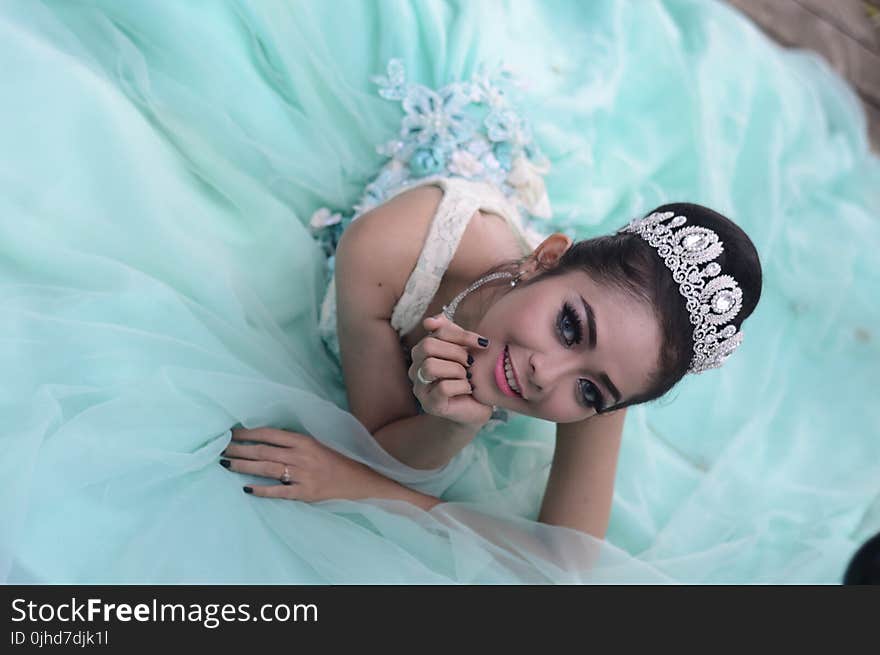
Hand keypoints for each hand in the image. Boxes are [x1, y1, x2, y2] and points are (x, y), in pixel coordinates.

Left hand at [221, 427, 386, 501]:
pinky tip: (246, 488)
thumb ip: (291, 442)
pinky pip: (279, 491)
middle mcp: (302, 456)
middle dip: (239, 449)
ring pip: (267, 469)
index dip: (248, 433)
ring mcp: (303, 475)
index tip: (231, 433)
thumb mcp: (314, 444)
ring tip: (227, 464)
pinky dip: (262, 490)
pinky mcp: (305, 492)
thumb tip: (261, 440)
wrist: (356, 480)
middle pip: (264, 451)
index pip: (270, 434)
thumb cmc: (332, 461)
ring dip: (244, 466)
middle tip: (220, 449)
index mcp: (303, 441)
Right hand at [407, 312, 493, 428]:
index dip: (461, 335)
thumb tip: (430, 320)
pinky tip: (469, 389)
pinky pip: (443, 388)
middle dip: (456, 352)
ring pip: (430, 366)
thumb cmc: (470, 376)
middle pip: (427, 346)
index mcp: (423, 351)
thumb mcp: (464, 350)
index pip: (436, 332)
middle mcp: (416, 368)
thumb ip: (451, 332)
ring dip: (457, 370)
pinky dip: (462, 386)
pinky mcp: (430, 405)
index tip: (482, 342)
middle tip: (471, 362)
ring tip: (468, 376)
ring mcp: (420, 387)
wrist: (478, 406)